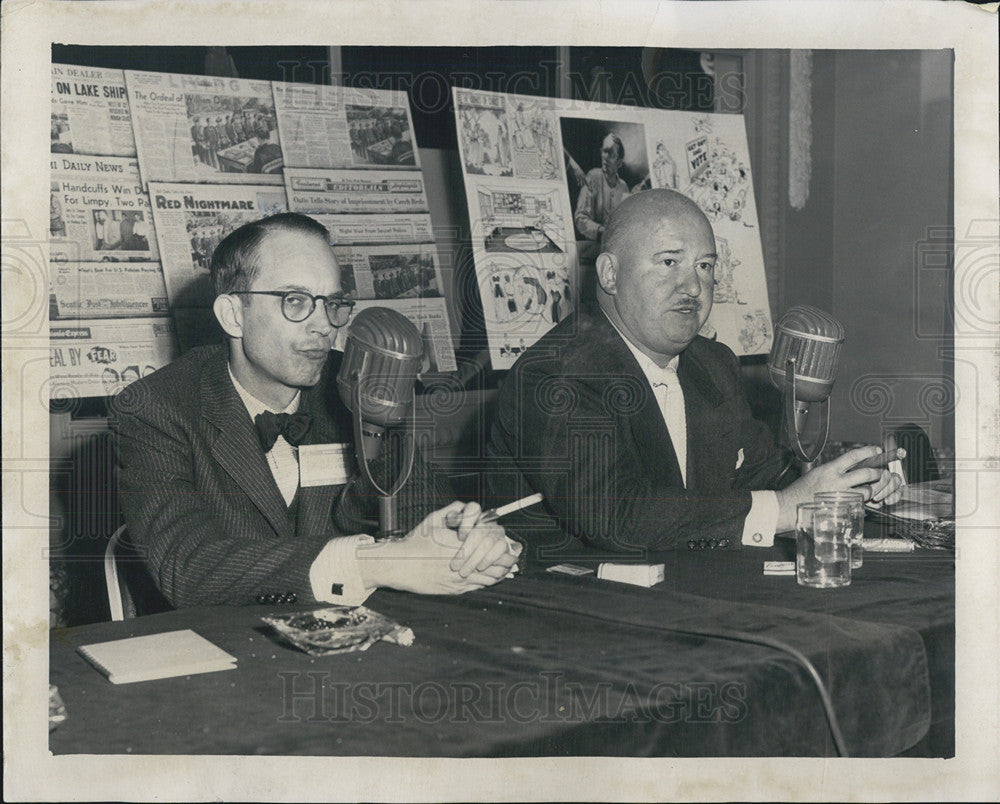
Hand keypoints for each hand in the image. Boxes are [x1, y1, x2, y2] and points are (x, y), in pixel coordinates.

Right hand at [360, 502, 517, 594]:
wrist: (400, 567)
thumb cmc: (416, 542)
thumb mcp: (433, 519)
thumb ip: (453, 511)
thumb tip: (468, 507)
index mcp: (461, 544)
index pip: (492, 546)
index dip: (504, 545)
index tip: (510, 544)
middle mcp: (463, 562)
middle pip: (495, 563)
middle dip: (507, 560)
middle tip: (514, 556)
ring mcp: (460, 578)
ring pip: (490, 577)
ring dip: (500, 572)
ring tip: (508, 568)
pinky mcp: (456, 589)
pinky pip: (479, 586)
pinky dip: (489, 581)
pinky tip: (492, 578)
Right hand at [774, 446, 903, 531]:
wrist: (789, 506)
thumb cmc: (800, 491)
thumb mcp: (816, 474)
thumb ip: (833, 470)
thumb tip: (849, 468)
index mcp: (829, 469)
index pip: (853, 456)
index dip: (868, 451)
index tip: (877, 450)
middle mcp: (836, 481)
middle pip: (866, 473)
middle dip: (877, 473)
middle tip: (880, 474)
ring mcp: (840, 496)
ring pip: (867, 491)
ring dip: (871, 490)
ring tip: (869, 490)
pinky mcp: (842, 509)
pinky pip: (860, 505)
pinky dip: (863, 503)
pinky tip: (859, 502)